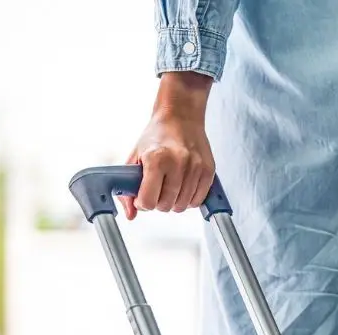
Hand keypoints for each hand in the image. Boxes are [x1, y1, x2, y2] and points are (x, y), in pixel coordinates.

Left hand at [120, 72, 215, 219]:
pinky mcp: (208, 170)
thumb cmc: (156, 136)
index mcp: (156, 159)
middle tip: (156, 190)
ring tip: (169, 187)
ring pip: (183, 206)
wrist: (180, 116)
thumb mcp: (135, 158)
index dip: (143, 203)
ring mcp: (196, 167)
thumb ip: (128, 189)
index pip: (149, 201)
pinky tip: (182, 188)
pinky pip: (198, 200)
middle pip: (166, 206)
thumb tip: (130, 215)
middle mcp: (178, 163)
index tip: (143, 197)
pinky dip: (189, 199)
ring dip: (174, 202)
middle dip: (158, 203)